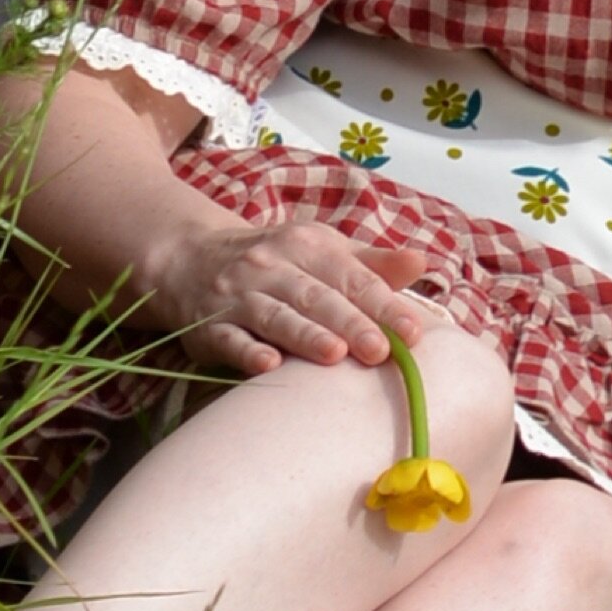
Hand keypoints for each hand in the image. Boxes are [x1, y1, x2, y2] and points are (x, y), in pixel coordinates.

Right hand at [143, 203, 460, 378]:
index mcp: (308, 246)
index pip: (352, 276)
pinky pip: (229, 338)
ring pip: (276, 316)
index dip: (383, 303)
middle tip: (380, 350)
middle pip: (317, 297)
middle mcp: (272, 266)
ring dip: (304, 335)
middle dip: (350, 323)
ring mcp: (238, 295)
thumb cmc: (275, 262)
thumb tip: (422, 263)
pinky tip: (268, 365)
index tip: (412, 332)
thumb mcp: (321, 251)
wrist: (189, 259)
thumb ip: (371, 264)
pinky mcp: (209, 325)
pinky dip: (247, 351)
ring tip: (334, 355)